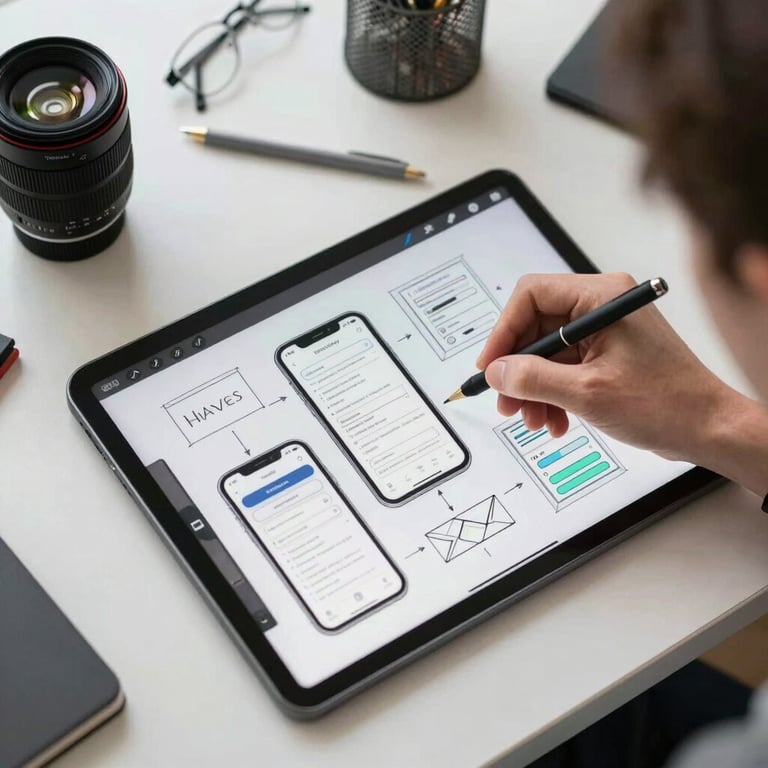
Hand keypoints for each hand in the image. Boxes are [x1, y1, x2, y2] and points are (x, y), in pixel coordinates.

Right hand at [476, 273, 743, 464]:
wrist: (707, 428)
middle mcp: (602, 306)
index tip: (491, 366)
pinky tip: (556, 420)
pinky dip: (553, 394)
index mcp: (601, 297)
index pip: (531, 296)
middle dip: (519, 370)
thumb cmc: (666, 403)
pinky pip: (564, 367)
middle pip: (536, 327)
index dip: (503, 332)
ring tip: (534, 420)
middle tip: (506, 402)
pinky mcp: (607, 353)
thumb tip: (496, 372)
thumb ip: (533, 379)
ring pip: (547, 352)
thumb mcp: (586, 393)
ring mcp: (605, 330)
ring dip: (534, 388)